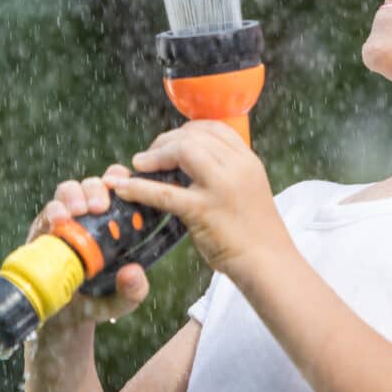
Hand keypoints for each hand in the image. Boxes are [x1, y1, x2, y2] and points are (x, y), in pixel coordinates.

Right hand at [25, 165, 149, 334]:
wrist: (59, 321)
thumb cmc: (95, 304)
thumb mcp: (119, 303)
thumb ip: (132, 291)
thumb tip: (133, 272)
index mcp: (116, 225)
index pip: (122, 190)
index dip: (123, 180)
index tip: (127, 185)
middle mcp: (91, 217)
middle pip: (95, 184)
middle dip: (98, 188)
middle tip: (100, 206)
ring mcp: (66, 221)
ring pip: (69, 190)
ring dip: (74, 195)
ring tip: (78, 211)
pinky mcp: (43, 229)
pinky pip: (48, 211)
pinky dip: (54, 211)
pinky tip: (59, 221)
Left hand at [108, 120, 290, 281]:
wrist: (268, 263)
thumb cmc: (256, 232)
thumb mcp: (249, 189)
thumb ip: (226, 172)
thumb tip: (191, 162)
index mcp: (247, 160)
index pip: (213, 128)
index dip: (187, 131)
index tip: (172, 142)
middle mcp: (236, 167)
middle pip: (193, 136)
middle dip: (165, 142)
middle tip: (149, 157)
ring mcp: (221, 187)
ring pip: (180, 152)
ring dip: (154, 156)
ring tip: (138, 166)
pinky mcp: (204, 211)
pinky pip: (164, 192)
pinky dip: (139, 187)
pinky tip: (122, 188)